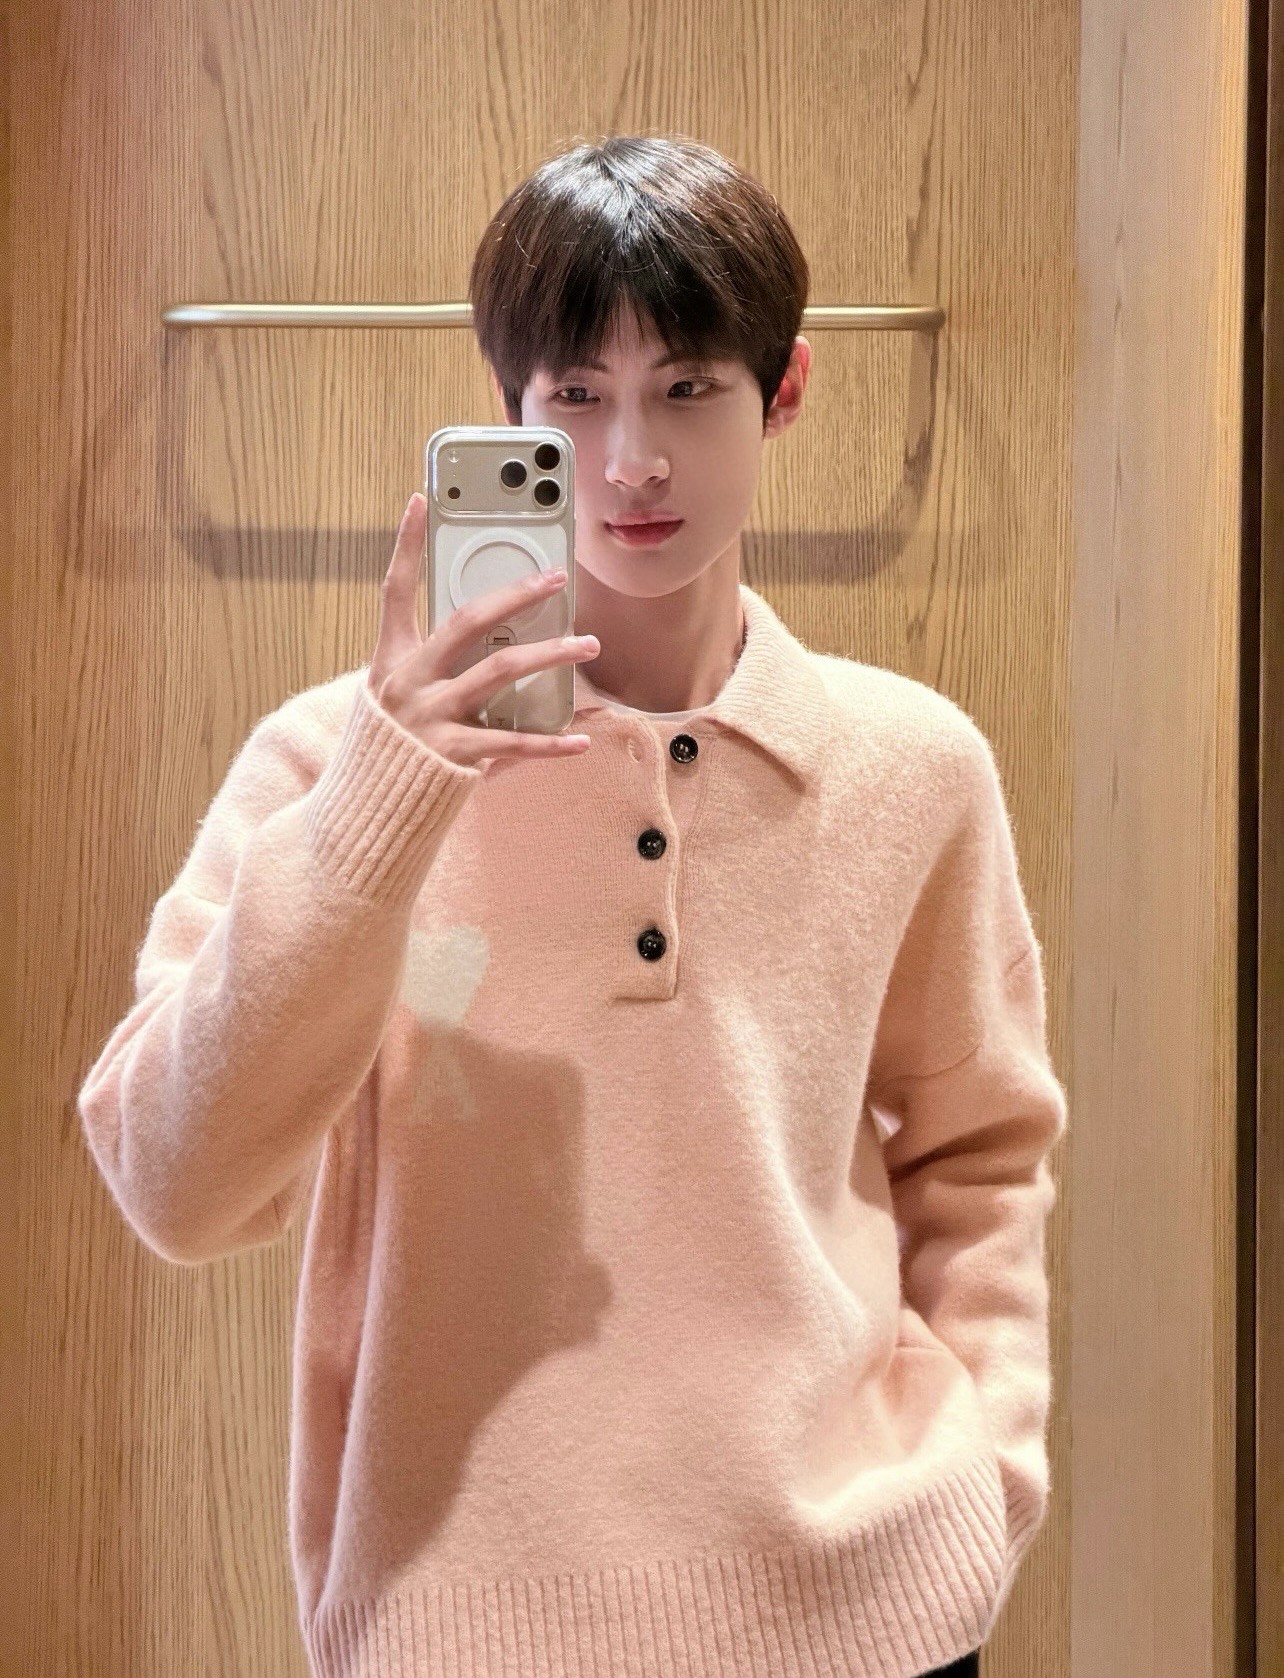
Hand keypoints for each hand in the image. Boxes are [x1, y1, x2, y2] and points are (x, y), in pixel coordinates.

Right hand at [366, 493, 596, 771]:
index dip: (405, 543)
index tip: (421, 499)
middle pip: (468, 621)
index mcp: (392, 660)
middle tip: (556, 578)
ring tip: (588, 645)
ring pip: (501, 671)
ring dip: (551, 654)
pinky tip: (581, 738)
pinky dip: (551, 743)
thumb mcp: (397, 696)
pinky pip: (513, 744)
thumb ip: (435, 665)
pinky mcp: (454, 754)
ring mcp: (432, 716)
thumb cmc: (392, 745)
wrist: (368, 808)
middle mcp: (410, 681)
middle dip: (516, 595)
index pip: (395, 590)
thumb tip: (493, 635)